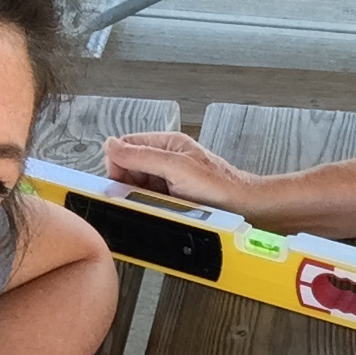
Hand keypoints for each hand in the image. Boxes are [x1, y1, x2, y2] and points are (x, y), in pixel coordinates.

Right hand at [103, 132, 260, 212]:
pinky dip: (151, 206)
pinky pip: (151, 200)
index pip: (126, 145)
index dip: (119, 163)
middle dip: (129, 183)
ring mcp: (170, 178)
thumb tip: (111, 145)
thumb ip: (142, 155)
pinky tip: (164, 210)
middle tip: (142, 197)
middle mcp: (167, 158)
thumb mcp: (176, 167)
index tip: (122, 182)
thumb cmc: (219, 186)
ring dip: (141, 197)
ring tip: (159, 204)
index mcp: (167, 143)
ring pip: (139, 186)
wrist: (244, 208)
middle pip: (130, 167)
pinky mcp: (174, 196)